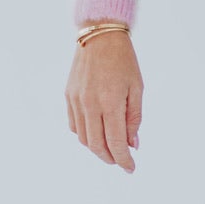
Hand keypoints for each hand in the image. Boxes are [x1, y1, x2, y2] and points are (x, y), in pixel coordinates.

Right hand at [66, 30, 142, 171]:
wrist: (99, 35)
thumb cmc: (123, 60)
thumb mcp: (137, 88)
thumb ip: (134, 118)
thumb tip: (132, 144)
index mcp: (110, 101)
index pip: (116, 142)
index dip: (124, 160)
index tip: (131, 168)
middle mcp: (90, 103)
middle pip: (97, 145)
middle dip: (110, 158)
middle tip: (121, 161)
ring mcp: (76, 100)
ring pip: (83, 138)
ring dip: (97, 148)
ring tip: (111, 147)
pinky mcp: (68, 95)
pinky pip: (74, 125)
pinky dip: (85, 135)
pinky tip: (97, 132)